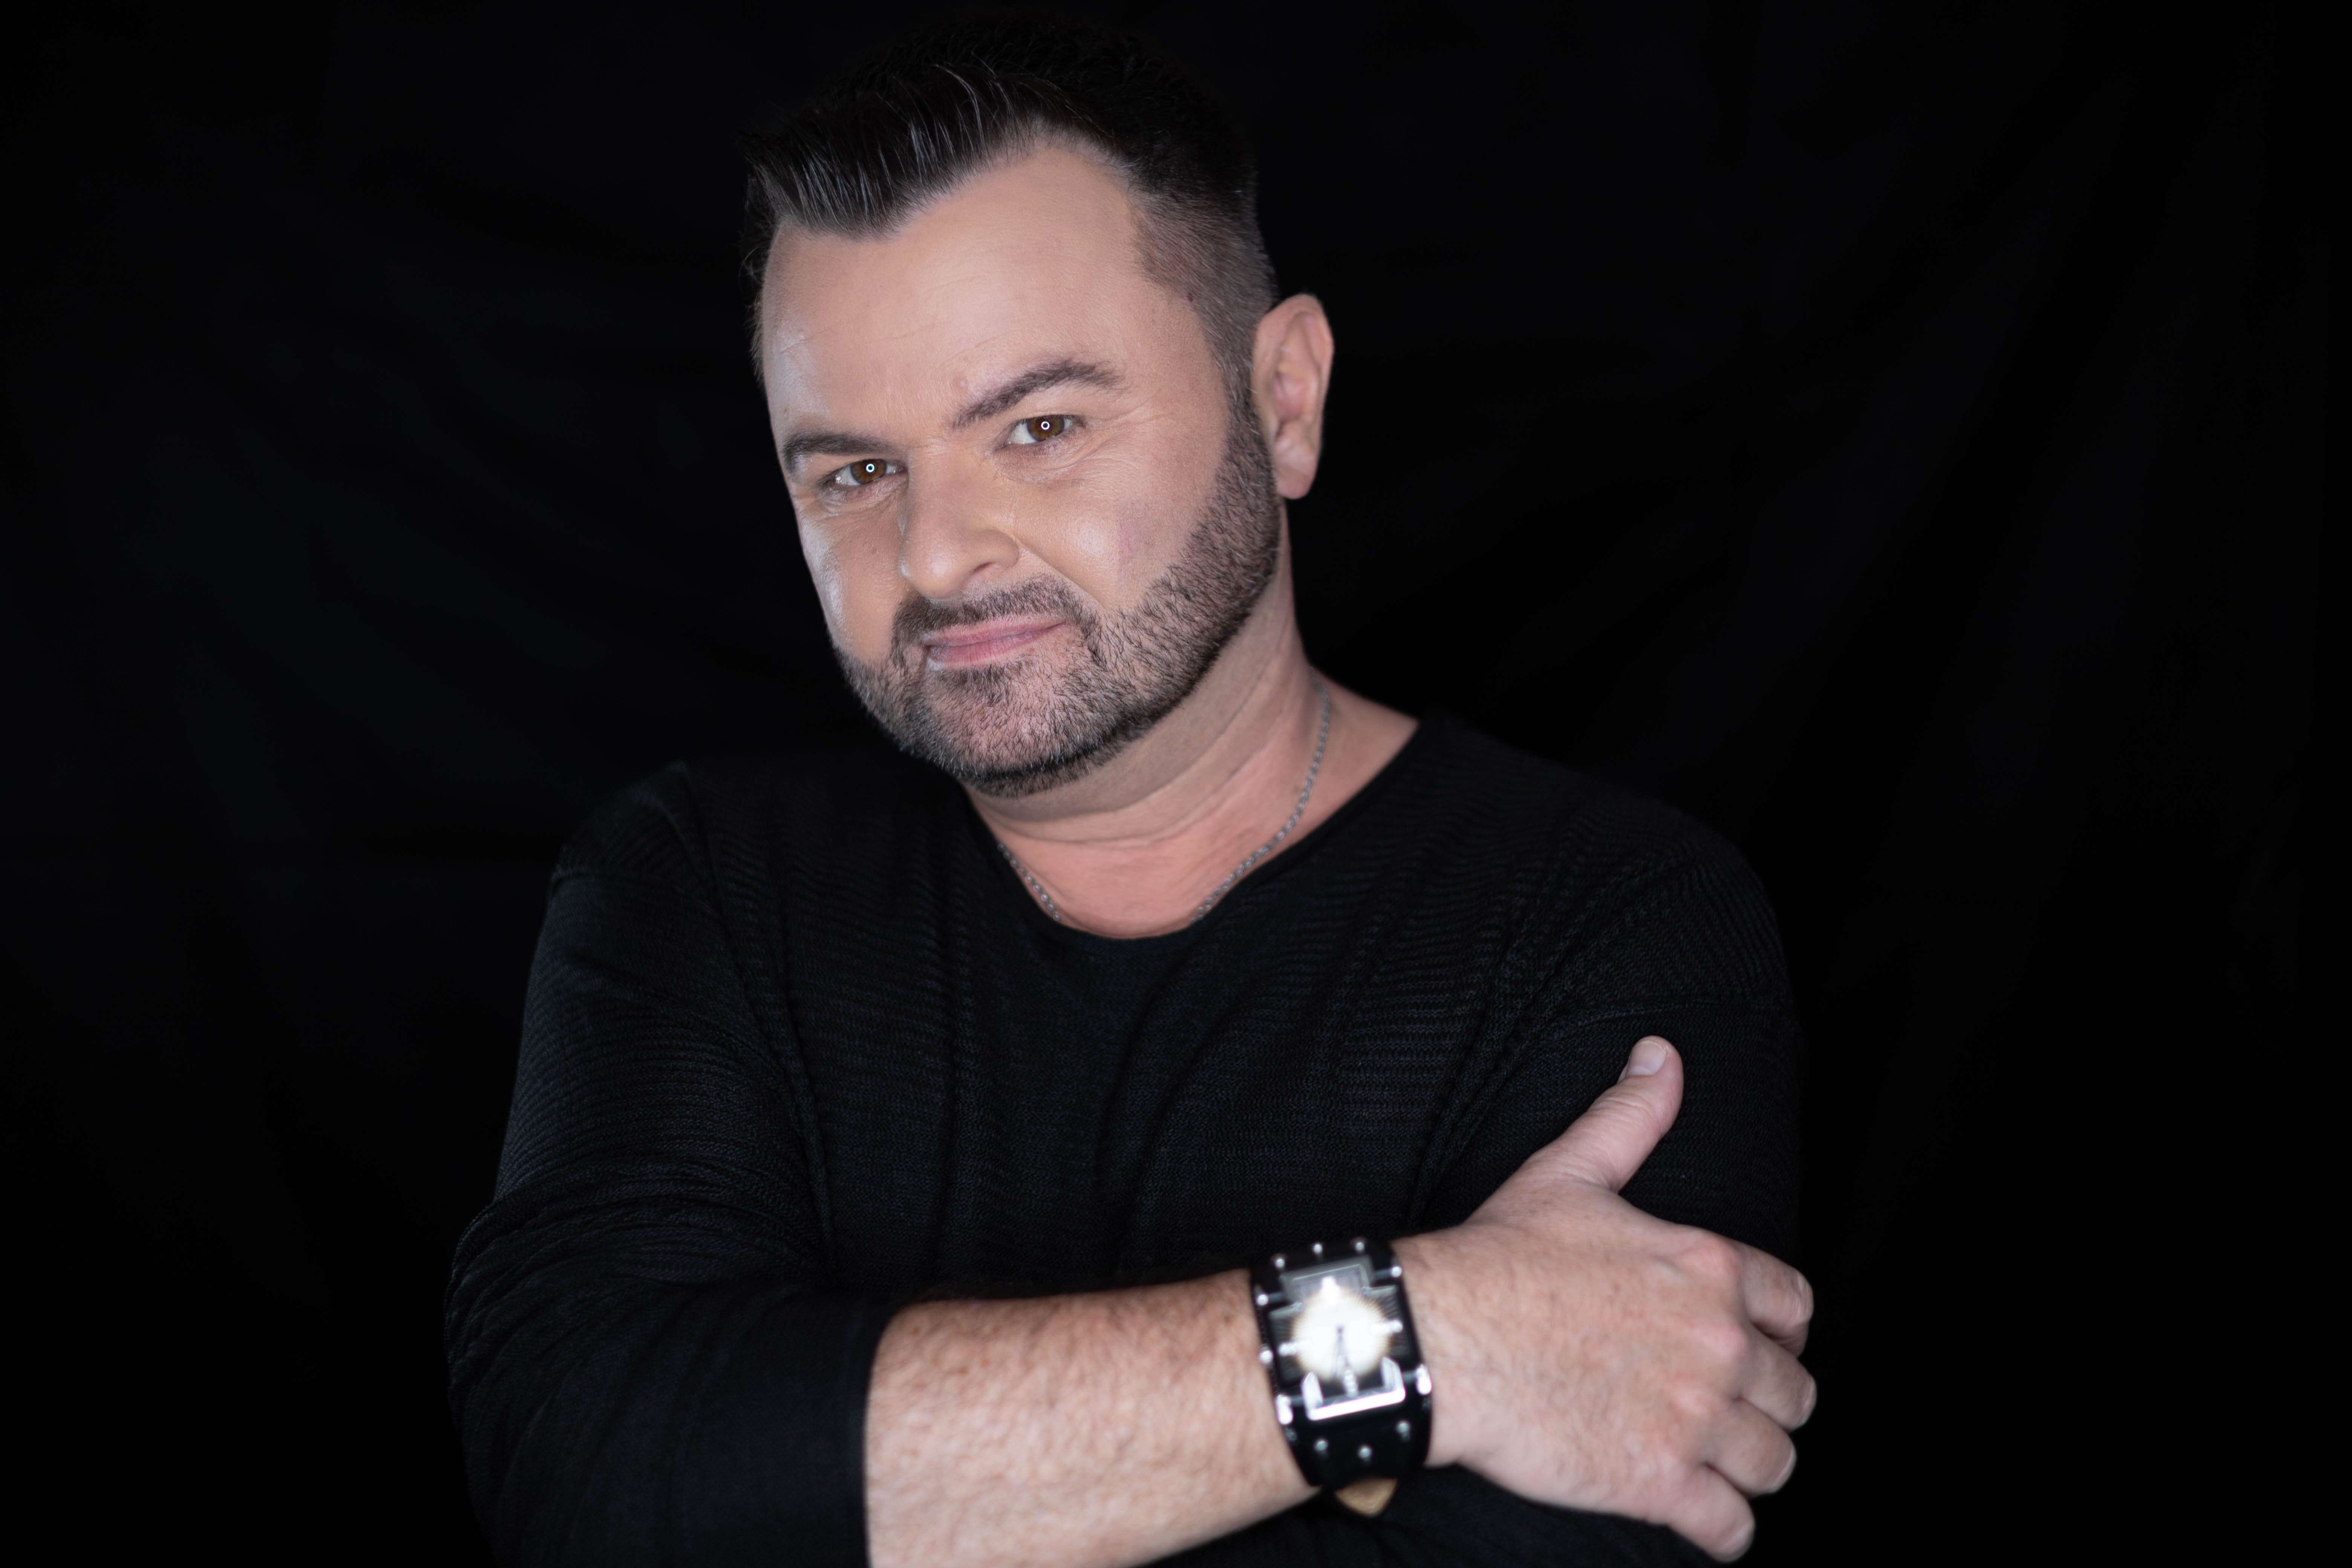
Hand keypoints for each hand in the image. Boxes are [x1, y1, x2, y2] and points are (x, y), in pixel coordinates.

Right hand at [1396, 1038, 1814, 1559]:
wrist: (1443, 1336)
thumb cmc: (1501, 1255)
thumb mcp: (1571, 1171)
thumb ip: (1630, 1116)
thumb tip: (1662, 1057)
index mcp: (1709, 1269)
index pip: (1796, 1308)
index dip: (1781, 1329)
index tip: (1757, 1342)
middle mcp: (1719, 1346)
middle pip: (1794, 1392)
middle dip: (1770, 1401)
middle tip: (1734, 1408)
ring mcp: (1694, 1420)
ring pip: (1774, 1461)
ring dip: (1754, 1464)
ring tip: (1723, 1463)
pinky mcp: (1660, 1482)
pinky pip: (1732, 1528)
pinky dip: (1725, 1530)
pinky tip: (1704, 1520)